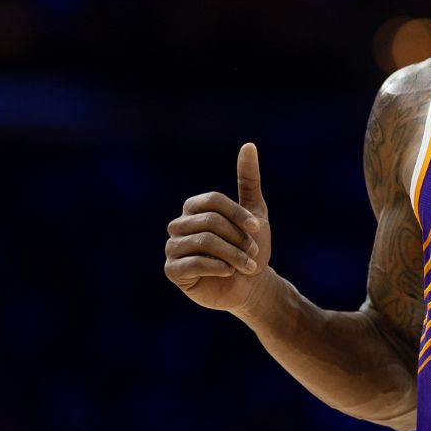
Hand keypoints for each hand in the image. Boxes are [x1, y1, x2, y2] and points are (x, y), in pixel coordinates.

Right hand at [164, 143, 273, 311]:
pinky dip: (217, 267)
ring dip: (233, 254)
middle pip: (210, 222)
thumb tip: (248, 145)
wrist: (251, 285)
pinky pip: (191, 263)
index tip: (258, 228)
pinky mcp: (172, 270)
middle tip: (253, 253)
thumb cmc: (251, 247)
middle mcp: (179, 225)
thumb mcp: (255, 212)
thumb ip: (249, 180)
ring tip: (248, 265)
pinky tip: (229, 272)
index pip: (212, 201)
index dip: (238, 214)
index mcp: (195, 208)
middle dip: (238, 238)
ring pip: (203, 242)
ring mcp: (173, 248)